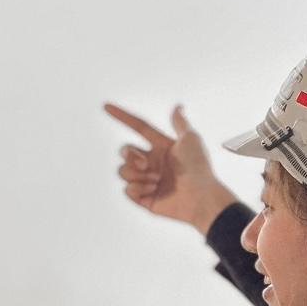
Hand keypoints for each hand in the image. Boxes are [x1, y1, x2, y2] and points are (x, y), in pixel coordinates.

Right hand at [105, 103, 236, 233]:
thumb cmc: (199, 168)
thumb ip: (180, 123)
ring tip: (156, 180)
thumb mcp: (191, 139)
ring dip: (137, 174)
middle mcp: (152, 163)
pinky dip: (138, 188)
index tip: (106, 106)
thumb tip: (178, 106)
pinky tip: (154, 190)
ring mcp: (147, 181)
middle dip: (130, 155)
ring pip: (123, 171)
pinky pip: (127, 190)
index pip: (138, 128)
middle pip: (125, 151)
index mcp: (161, 147)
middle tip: (145, 164)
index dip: (123, 117)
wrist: (201, 197)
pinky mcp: (144, 198)